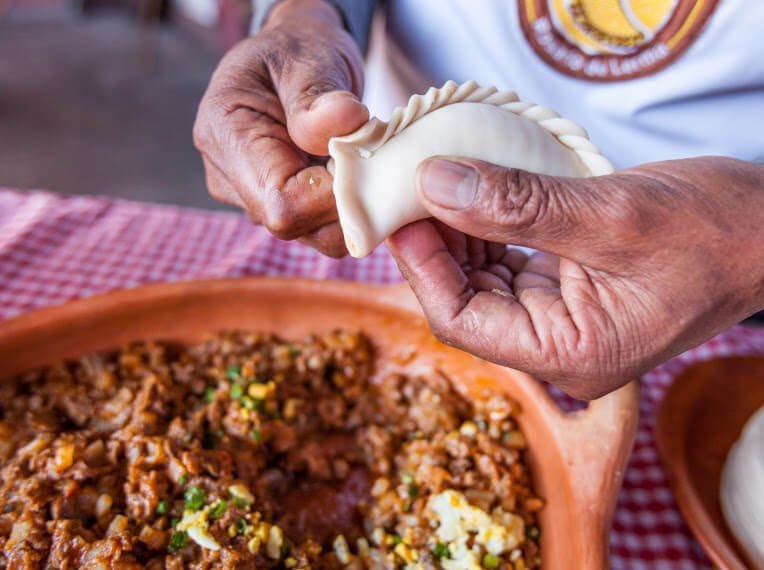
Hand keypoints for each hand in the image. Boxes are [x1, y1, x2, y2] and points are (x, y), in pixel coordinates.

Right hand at [193, 0, 367, 256]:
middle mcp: (229, 177)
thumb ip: (318, 92)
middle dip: (344, 200)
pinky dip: (350, 210)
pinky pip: (321, 229)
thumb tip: (343, 122)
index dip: (332, 194)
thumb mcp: (308, 55)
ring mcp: (251, 199)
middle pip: (295, 224)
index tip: (363, 157)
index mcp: (225, 134)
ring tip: (362, 161)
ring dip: (351, 207)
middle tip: (370, 156)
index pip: (281, 201)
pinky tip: (356, 175)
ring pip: (313, 235)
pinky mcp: (279, 208)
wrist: (295, 61)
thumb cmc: (298, 51)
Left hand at [389, 156, 763, 398]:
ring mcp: (562, 319)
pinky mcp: (567, 290)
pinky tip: (471, 194)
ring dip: (456, 233)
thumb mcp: (611, 214)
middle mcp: (560, 347)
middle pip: (465, 301)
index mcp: (572, 355)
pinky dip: (485, 229)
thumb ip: (517, 205)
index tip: (401, 213)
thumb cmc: (716, 231)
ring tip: (436, 184)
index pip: (463, 323)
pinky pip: (507, 264)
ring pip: (481, 281)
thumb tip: (434, 183)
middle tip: (409, 189)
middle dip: (434, 246)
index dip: (422, 268)